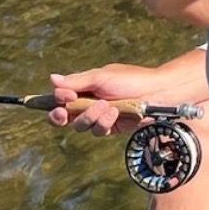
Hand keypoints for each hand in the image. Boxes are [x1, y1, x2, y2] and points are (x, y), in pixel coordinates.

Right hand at [47, 53, 208, 136]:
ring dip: (90, 116)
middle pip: (64, 118)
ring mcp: (99, 117)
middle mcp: (88, 104)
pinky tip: (115, 113)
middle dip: (63, 116)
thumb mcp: (101, 77)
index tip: (64, 98)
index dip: (57, 102)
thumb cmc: (131, 79)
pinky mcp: (110, 127)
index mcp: (83, 89)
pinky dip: (104, 123)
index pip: (60, 100)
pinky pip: (98, 131)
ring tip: (106, 105)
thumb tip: (51, 79)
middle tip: (65, 113)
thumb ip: (76, 81)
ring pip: (80, 126)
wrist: (157, 92)